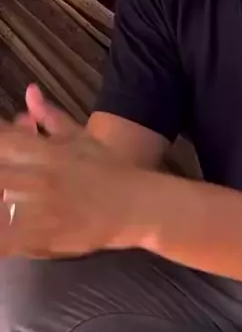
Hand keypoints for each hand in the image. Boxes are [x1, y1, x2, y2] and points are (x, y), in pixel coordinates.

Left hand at [0, 87, 150, 257]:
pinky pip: (9, 241)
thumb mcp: (81, 138)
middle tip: (3, 180)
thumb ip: (51, 117)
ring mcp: (40, 211)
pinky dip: (2, 239)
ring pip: (2, 207)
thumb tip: (30, 90)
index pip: (3, 142)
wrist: (137, 205)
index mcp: (45, 152)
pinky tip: (4, 233)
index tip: (0, 149)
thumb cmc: (109, 169)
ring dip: (0, 201)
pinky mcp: (44, 239)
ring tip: (4, 200)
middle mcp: (39, 178)